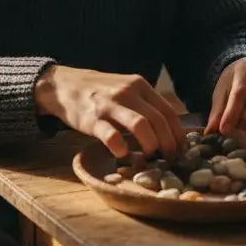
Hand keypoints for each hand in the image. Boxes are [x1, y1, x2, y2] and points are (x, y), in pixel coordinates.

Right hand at [35, 65, 182, 159]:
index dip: (179, 135)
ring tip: (149, 158)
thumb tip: (171, 129)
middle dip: (169, 145)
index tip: (182, 151)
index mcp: (140, 85)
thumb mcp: (126, 89)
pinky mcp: (92, 119)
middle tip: (170, 160)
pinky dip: (122, 149)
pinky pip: (111, 136)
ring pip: (141, 126)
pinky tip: (123, 154)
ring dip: (150, 146)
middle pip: (159, 121)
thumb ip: (145, 104)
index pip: (169, 112)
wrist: (64, 85)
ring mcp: (110, 105)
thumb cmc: (100, 92)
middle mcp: (128, 92)